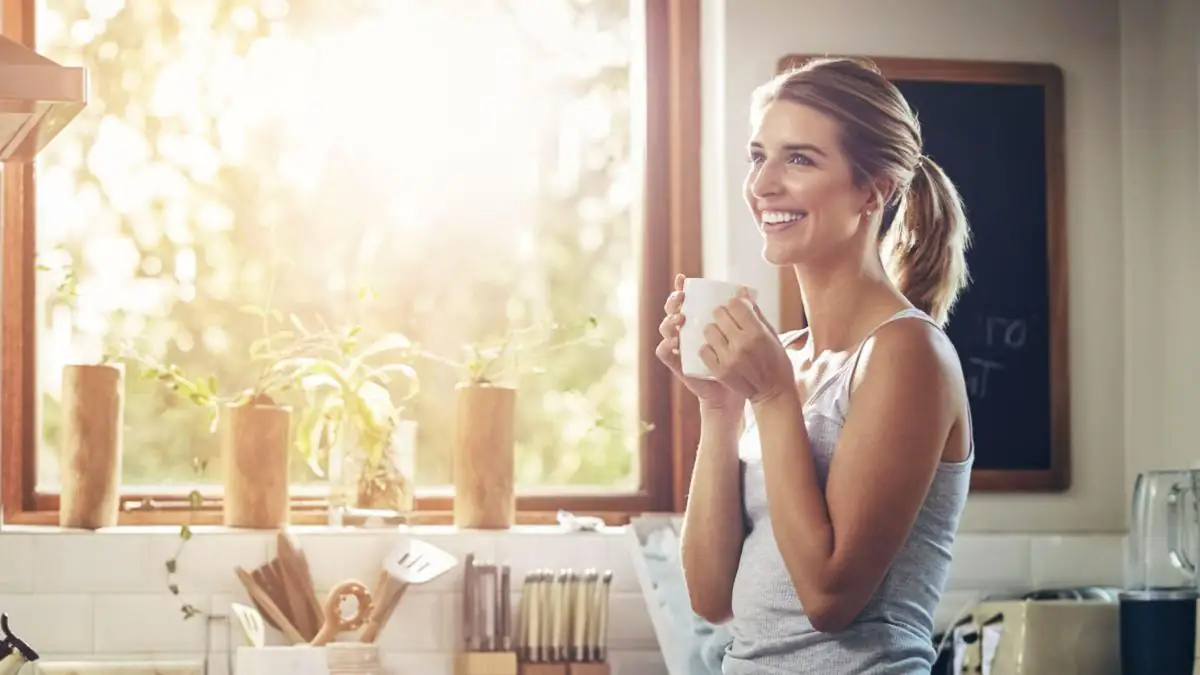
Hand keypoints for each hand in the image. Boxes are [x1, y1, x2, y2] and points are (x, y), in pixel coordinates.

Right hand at [655, 274, 744, 412]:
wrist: (732, 391)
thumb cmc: (739, 361)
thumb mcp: (743, 334)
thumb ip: (743, 315)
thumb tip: (745, 290)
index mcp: (698, 321)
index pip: (686, 301)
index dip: (680, 288)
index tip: (683, 280)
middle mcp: (685, 331)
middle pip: (671, 311)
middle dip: (672, 301)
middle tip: (682, 298)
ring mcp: (679, 347)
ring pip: (664, 329)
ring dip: (669, 321)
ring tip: (681, 318)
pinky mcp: (677, 364)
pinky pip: (664, 353)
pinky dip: (665, 345)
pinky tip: (675, 341)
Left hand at [699, 289, 795, 404]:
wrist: (773, 393)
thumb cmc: (776, 361)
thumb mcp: (772, 335)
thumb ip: (755, 313)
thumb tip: (742, 291)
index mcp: (757, 333)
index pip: (735, 305)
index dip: (734, 303)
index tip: (735, 307)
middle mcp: (742, 344)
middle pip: (719, 315)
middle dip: (721, 314)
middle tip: (725, 319)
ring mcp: (728, 358)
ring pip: (709, 331)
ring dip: (713, 330)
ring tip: (720, 334)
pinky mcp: (719, 371)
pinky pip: (704, 350)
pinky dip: (708, 348)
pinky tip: (716, 349)